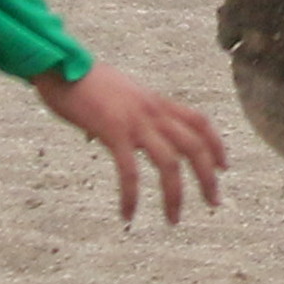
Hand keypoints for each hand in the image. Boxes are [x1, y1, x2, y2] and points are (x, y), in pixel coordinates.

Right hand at [32, 61, 227, 225]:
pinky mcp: (113, 131)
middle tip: (213, 202)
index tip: (224, 167)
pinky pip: (130, 171)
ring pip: (169, 162)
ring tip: (173, 219)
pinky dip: (131, 196)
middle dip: (208, 176)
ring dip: (175, 195)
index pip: (199, 121)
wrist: (60, 64)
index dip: (216, 144)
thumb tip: (98, 136)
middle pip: (194, 145)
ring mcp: (135, 121)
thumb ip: (118, 115)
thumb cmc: (80, 81)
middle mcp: (152, 110)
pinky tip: (127, 215)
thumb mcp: (115, 95)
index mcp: (155, 101)